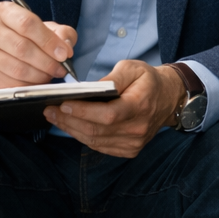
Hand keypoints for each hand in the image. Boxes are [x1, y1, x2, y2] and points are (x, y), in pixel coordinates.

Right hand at [0, 2, 76, 89]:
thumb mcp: (46, 28)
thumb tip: (66, 46)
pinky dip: (29, 86)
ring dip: (40, 75)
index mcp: (4, 12)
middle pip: (22, 48)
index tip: (64, 53)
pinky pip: (11, 84)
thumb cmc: (26, 36)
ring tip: (50, 74)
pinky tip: (36, 81)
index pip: (27, 24)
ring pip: (17, 69)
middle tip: (60, 68)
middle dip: (47, 62)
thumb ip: (61, 32)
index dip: (49, 41)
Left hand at [43, 60, 184, 157]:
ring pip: (95, 141)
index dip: (83, 112)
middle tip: (49, 110)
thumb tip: (89, 89)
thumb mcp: (132, 68)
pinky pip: (100, 147)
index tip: (63, 104)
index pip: (108, 114)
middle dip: (69, 121)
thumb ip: (112, 77)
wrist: (168, 99)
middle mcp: (138, 128)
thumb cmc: (148, 81)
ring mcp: (134, 142)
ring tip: (55, 118)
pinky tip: (71, 127)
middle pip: (97, 130)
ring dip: (71, 130)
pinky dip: (82, 137)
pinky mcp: (130, 150)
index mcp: (140, 105)